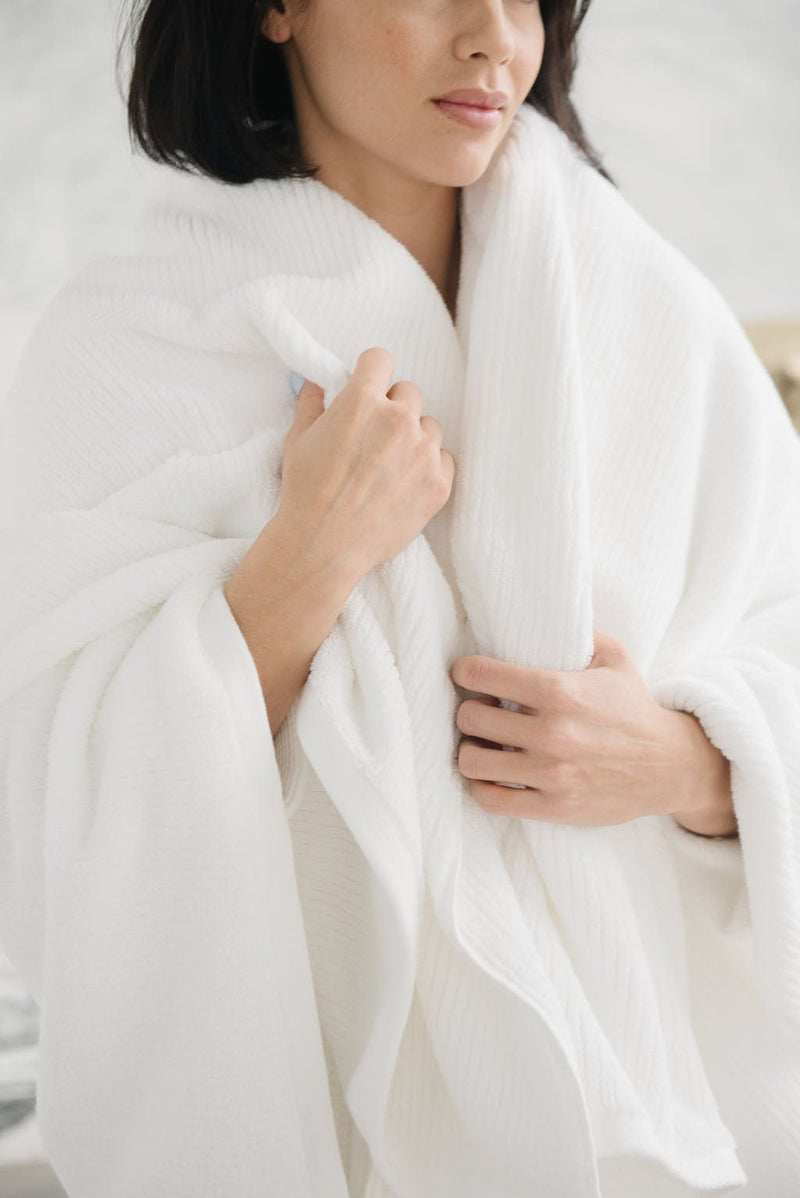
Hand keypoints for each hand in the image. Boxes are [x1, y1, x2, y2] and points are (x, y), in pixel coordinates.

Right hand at [278, 346, 454, 574]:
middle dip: (392, 408)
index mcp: (362, 401)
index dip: (372, 372)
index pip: (380, 359)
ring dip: (414, 439)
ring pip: (429, 426)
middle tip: (374, 438)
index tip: (368, 387)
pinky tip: (405, 484)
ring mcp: (423, 452)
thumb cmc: (306, 493)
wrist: (324, 545)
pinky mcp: (439, 483)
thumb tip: (317, 383)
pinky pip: (445, 459)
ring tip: (389, 467)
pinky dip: (429, 468)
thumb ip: (312, 404)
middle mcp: (398, 420)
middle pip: (409, 392)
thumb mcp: (298, 440)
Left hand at [449, 628, 736, 834]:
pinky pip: (491, 800)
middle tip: (478, 709)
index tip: (464, 673)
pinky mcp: (554, 807)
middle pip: (470, 718)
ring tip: (482, 744)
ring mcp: (551, 774)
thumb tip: (547, 603)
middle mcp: (552, 733)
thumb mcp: (615, 657)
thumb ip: (579, 629)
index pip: (481, 674)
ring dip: (470, 750)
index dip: (464, 671)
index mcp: (560, 691)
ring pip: (472, 762)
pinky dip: (481, 787)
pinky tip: (491, 775)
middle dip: (468, 710)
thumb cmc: (635, 708)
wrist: (672, 766)